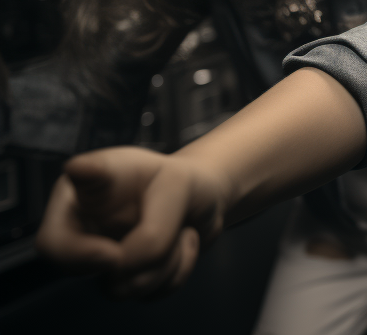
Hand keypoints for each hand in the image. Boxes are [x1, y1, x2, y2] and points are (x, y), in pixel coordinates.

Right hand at [36, 146, 229, 298]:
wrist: (205, 193)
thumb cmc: (179, 179)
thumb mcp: (177, 183)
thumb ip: (153, 226)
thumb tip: (119, 261)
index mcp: (81, 196)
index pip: (53, 238)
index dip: (77, 253)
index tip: (112, 253)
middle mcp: (83, 230)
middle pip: (81, 271)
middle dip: (135, 259)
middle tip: (167, 236)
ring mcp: (103, 257)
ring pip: (121, 288)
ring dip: (166, 263)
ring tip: (180, 230)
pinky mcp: (127, 277)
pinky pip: (148, 294)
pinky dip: (178, 271)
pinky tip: (184, 243)